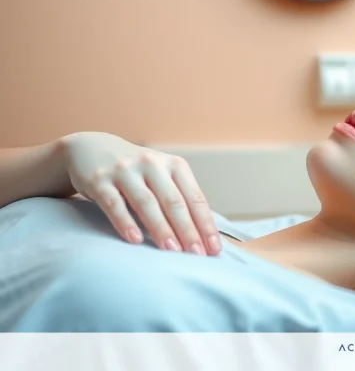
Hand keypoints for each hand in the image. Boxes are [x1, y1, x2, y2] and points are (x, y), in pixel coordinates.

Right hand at [61, 132, 220, 255]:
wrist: (91, 148)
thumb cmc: (137, 171)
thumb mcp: (162, 176)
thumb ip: (179, 198)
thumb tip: (202, 235)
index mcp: (174, 165)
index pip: (194, 198)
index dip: (205, 224)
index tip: (214, 248)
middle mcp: (152, 164)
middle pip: (174, 202)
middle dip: (188, 230)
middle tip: (197, 255)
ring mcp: (125, 170)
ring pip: (147, 203)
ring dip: (161, 229)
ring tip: (172, 250)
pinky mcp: (99, 179)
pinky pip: (114, 204)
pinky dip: (125, 222)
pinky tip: (135, 240)